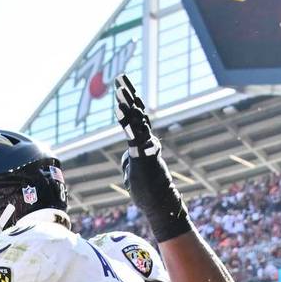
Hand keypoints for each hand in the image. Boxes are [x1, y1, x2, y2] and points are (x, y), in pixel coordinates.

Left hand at [114, 74, 191, 241]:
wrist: (160, 203)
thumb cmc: (147, 189)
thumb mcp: (134, 171)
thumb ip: (131, 159)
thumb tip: (128, 156)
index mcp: (142, 142)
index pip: (135, 116)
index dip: (128, 101)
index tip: (122, 85)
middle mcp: (146, 140)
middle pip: (136, 113)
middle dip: (128, 95)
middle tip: (120, 78)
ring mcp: (145, 147)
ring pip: (136, 122)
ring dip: (128, 105)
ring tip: (120, 91)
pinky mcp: (143, 157)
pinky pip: (134, 137)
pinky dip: (129, 124)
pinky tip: (121, 112)